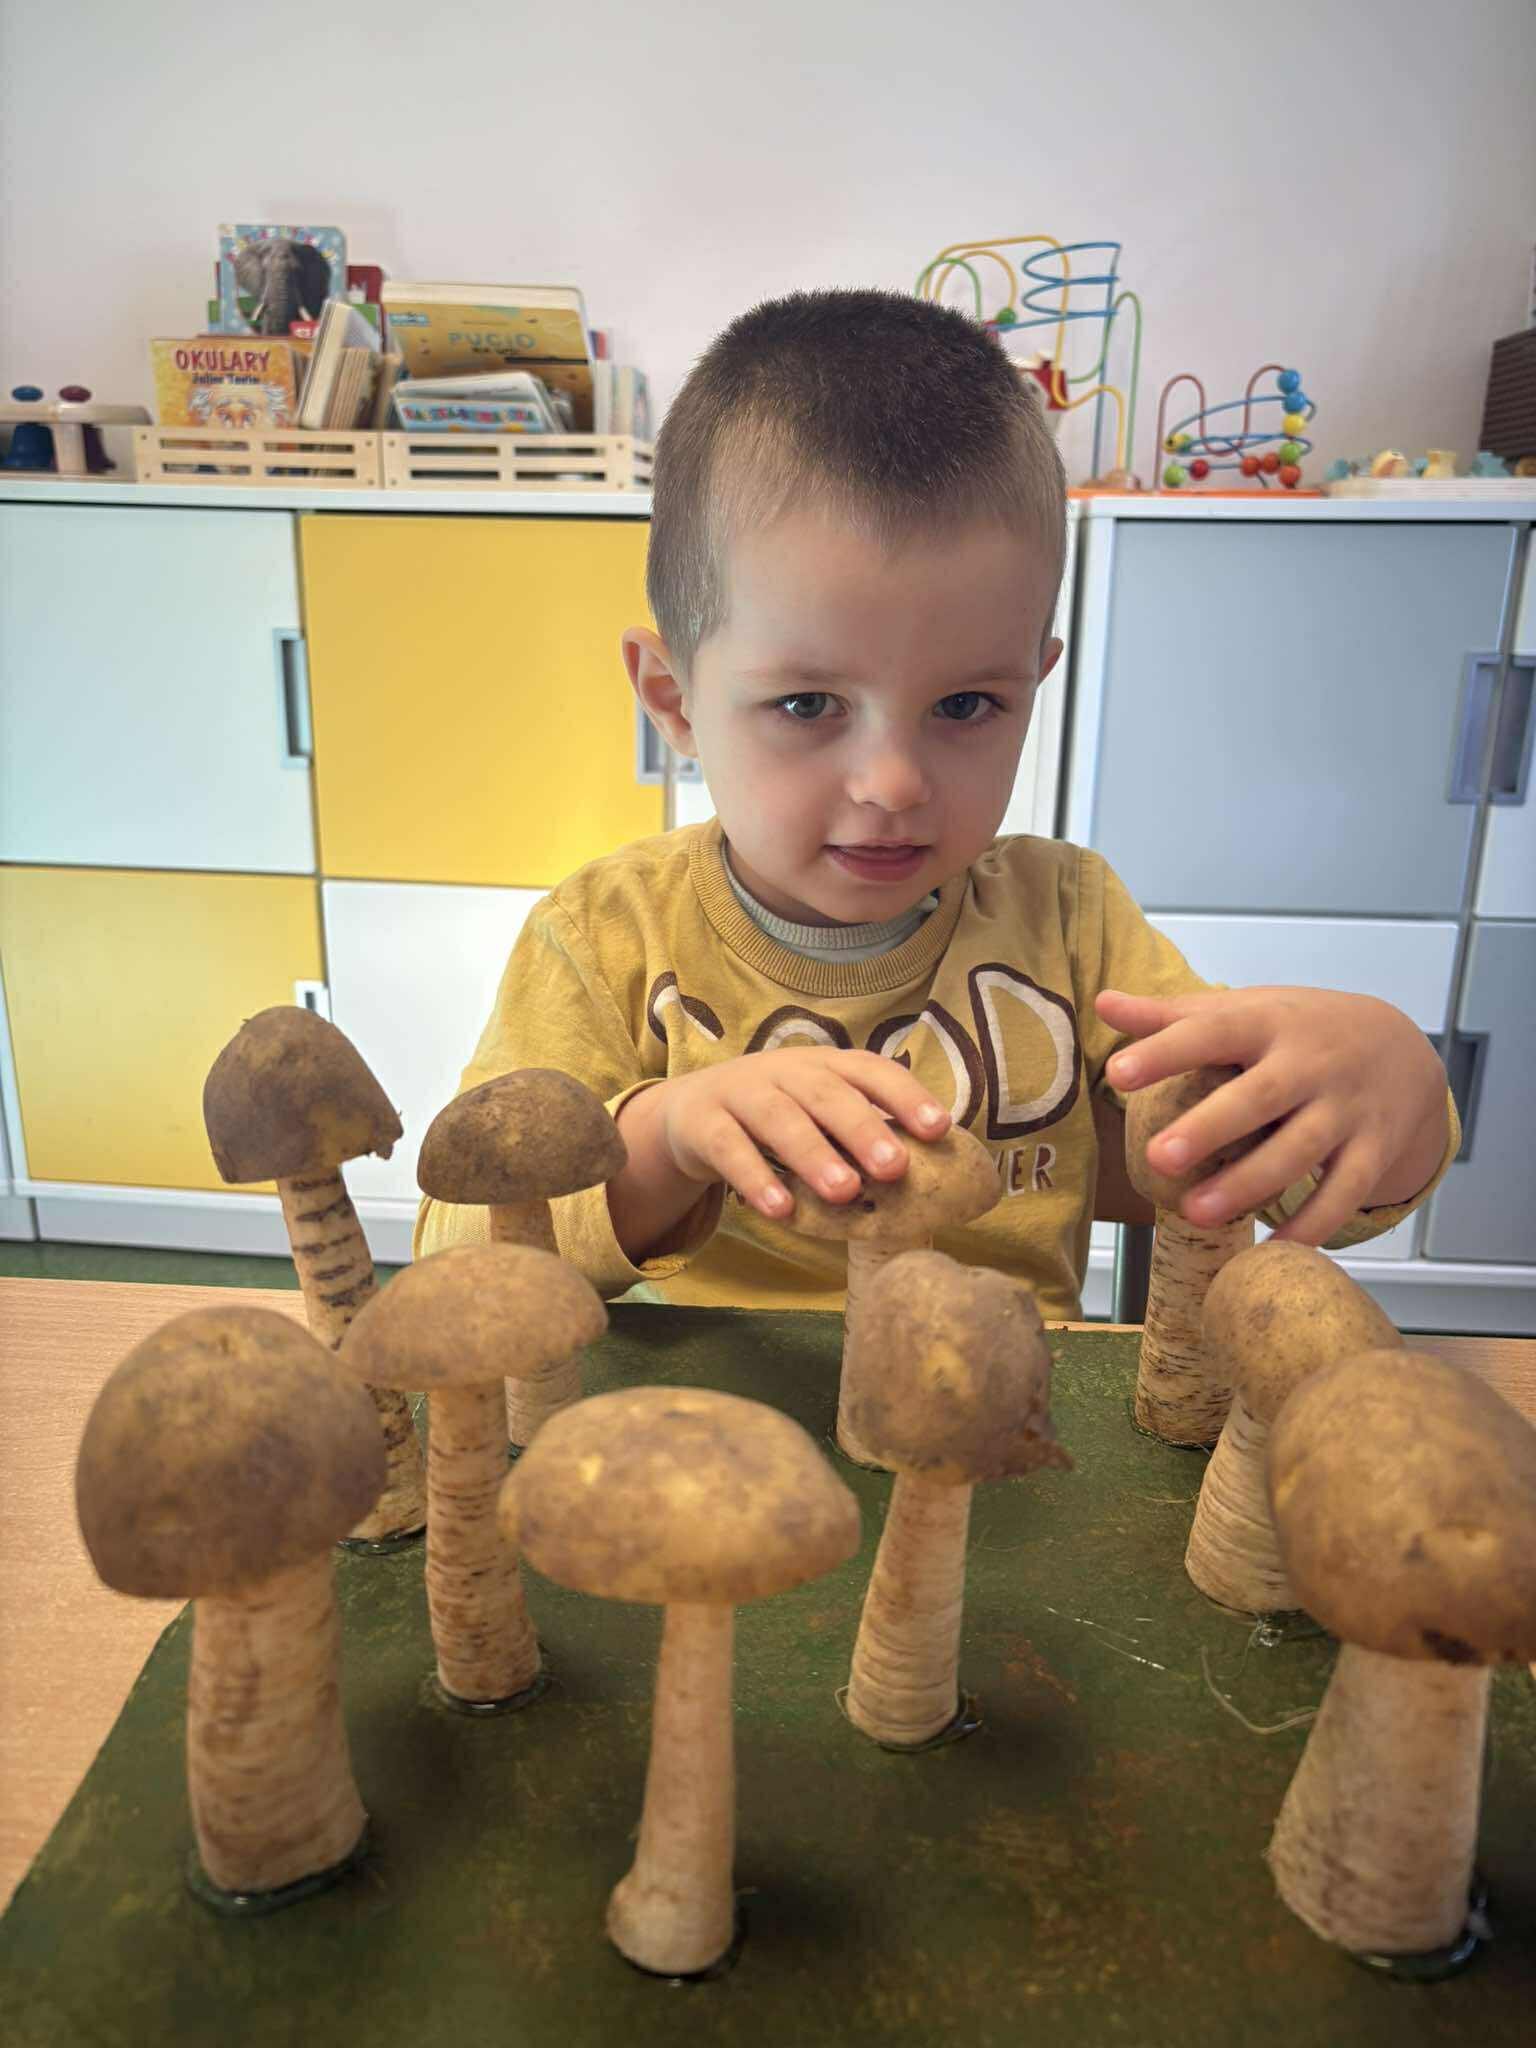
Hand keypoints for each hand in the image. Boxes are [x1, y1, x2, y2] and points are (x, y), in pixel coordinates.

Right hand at [639, 1048, 949, 1221]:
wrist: (687, 1113)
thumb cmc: (776, 1120)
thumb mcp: (816, 1115)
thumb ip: (859, 1136)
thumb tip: (933, 1181)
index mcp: (824, 1065)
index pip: (870, 1070)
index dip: (905, 1095)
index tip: (940, 1128)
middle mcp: (784, 1070)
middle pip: (825, 1092)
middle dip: (862, 1128)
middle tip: (895, 1167)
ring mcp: (739, 1091)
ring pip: (778, 1117)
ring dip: (813, 1153)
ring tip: (844, 1191)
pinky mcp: (701, 1122)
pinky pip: (729, 1148)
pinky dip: (755, 1177)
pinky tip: (780, 1210)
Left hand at [1095, 986, 1449, 1245]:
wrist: (1401, 1047)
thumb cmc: (1299, 1030)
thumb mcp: (1243, 1010)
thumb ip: (1172, 1015)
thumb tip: (1102, 1003)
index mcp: (1267, 1023)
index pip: (1211, 1032)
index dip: (1165, 1051)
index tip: (1117, 1073)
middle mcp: (1310, 1064)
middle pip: (1260, 1097)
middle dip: (1211, 1128)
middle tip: (1159, 1157)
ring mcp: (1346, 1108)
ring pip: (1300, 1150)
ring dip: (1249, 1184)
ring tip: (1194, 1213)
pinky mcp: (1373, 1149)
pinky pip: (1345, 1192)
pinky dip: (1314, 1223)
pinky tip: (1275, 1250)